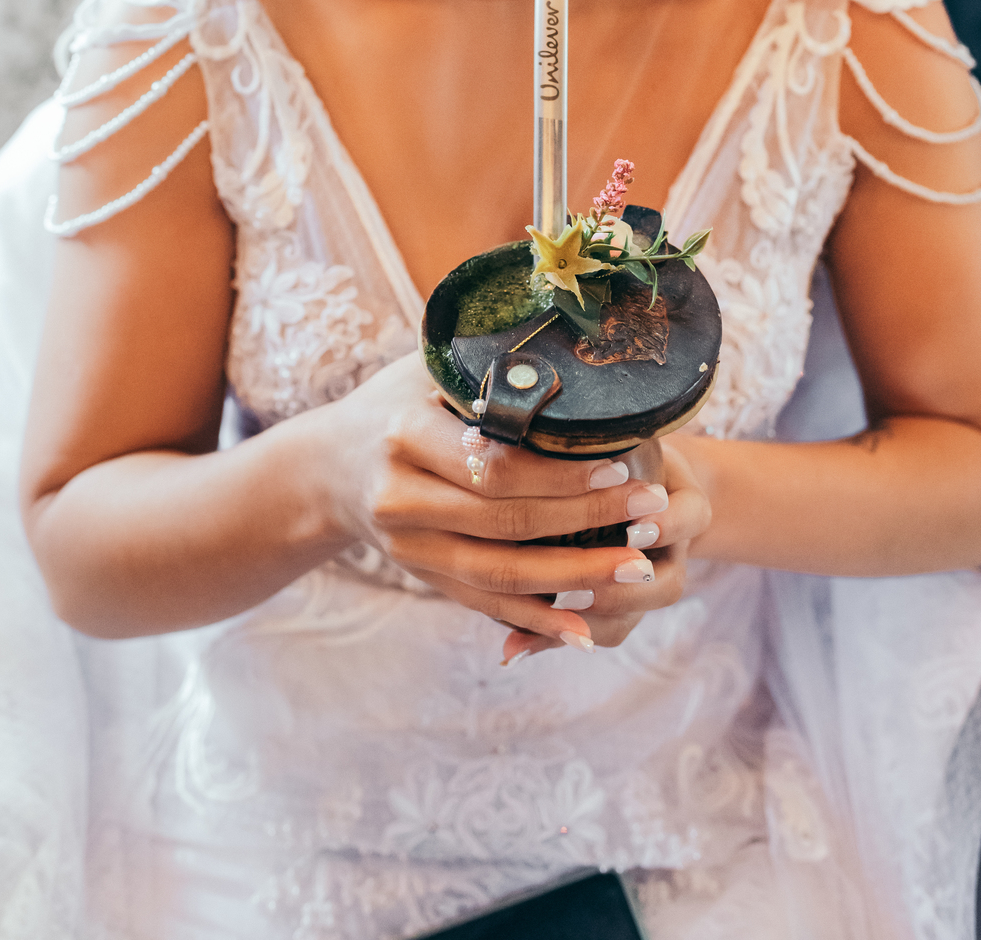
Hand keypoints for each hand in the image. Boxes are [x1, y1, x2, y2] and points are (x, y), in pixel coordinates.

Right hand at [317, 354, 711, 659]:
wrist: (327, 467)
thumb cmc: (395, 401)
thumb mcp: (427, 369)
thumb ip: (486, 369)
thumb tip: (576, 351)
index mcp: (405, 435)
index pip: (494, 465)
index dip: (561, 474)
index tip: (621, 465)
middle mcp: (399, 498)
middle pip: (506, 523)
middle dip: (587, 521)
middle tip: (653, 511)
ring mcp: (408, 548)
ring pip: (500, 575)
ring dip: (575, 579)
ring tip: (640, 569)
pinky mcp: (421, 577)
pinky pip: (484, 604)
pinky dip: (535, 619)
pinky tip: (585, 629)